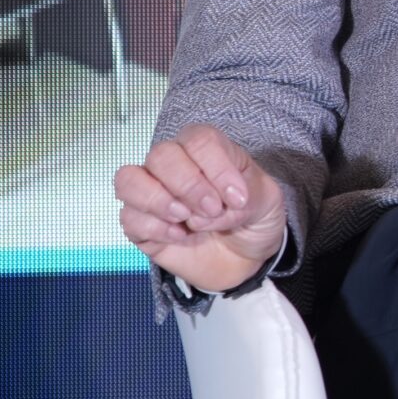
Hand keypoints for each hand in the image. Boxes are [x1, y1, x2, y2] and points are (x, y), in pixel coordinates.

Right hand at [114, 125, 285, 294]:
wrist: (244, 259)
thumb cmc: (251, 219)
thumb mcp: (268, 201)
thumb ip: (248, 194)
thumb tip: (211, 209)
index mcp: (207, 151)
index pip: (199, 140)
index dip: (216, 167)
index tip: (236, 197)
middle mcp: (174, 166)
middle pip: (161, 155)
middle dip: (188, 184)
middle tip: (212, 209)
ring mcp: (152, 193)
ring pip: (129, 180)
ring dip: (159, 200)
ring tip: (187, 219)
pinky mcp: (139, 224)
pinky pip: (129, 217)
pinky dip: (155, 228)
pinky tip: (180, 236)